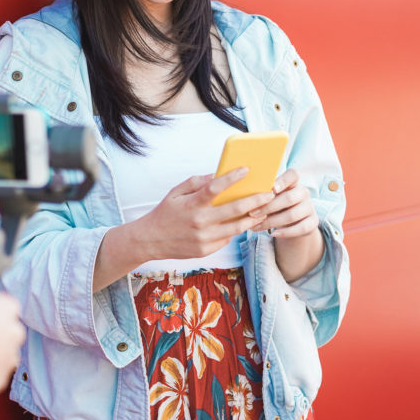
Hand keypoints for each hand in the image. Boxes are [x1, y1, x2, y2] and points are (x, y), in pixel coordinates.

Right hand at [136, 167, 275, 259]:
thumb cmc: (165, 213)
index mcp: (192, 204)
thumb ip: (196, 183)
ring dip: (253, 218)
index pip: (216, 187)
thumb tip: (216, 176)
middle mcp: (200, 221)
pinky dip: (236, 229)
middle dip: (255, 200)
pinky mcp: (206, 250)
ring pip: (237, 227)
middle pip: (235, 209)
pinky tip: (244, 222)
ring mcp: (204, 238)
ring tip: (264, 210)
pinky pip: (227, 238)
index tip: (246, 169)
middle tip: (269, 193)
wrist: (150, 241)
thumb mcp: (176, 192)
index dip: (232, 177)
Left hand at [251, 169, 319, 238]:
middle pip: (288, 198)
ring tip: (256, 226)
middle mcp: (303, 192)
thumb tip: (242, 194)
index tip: (272, 188)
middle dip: (268, 207)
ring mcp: (310, 207)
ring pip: (292, 215)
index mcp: (293, 181)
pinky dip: (286, 232)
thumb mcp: (270, 196)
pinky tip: (273, 234)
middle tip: (251, 213)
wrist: (291, 222)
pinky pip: (301, 228)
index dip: (283, 181)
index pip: (293, 175)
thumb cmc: (275, 204)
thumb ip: (262, 193)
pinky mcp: (313, 222)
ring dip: (272, 222)